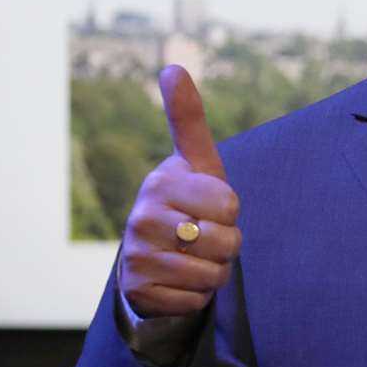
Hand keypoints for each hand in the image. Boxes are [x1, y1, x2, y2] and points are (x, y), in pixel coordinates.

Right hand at [119, 66, 241, 316]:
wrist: (155, 254)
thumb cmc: (188, 200)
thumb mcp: (196, 161)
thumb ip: (188, 117)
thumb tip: (172, 66)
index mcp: (161, 182)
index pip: (229, 203)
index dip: (230, 210)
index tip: (211, 205)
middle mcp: (142, 217)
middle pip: (225, 242)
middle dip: (228, 245)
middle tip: (206, 236)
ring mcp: (136, 256)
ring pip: (212, 274)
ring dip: (215, 271)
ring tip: (195, 257)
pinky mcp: (138, 290)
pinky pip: (195, 300)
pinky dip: (197, 295)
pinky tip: (180, 280)